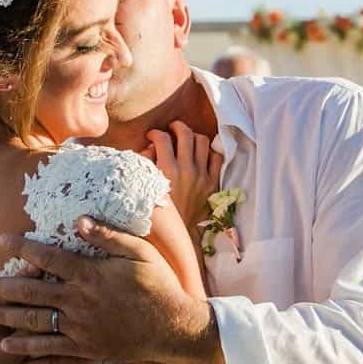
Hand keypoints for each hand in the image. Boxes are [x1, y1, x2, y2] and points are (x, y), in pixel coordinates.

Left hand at [0, 218, 212, 363]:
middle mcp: (79, 301)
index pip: (48, 257)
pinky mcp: (85, 348)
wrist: (174, 328)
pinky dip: (26, 346)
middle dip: (1, 286)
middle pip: (31, 291)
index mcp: (90, 274)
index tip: (2, 240)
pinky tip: (6, 345)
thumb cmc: (158, 285)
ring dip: (5, 316)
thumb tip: (78, 219)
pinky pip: (49, 348)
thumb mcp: (139, 252)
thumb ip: (108, 236)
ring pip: (34, 320)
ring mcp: (80, 327)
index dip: (23, 247)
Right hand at [145, 121, 221, 239]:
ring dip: (194, 136)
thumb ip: (145, 166)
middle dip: (176, 126)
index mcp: (166, 172)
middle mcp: (186, 170)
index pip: (162, 139)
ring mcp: (202, 176)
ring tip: (187, 140)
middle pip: (185, 133)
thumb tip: (149, 148)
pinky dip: (210, 152)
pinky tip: (202, 155)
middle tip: (172, 129)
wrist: (179, 237)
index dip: (155, 133)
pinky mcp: (213, 183)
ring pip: (203, 141)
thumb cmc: (158, 213)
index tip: (152, 136)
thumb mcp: (145, 189)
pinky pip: (217, 157)